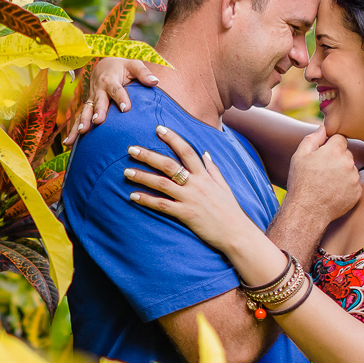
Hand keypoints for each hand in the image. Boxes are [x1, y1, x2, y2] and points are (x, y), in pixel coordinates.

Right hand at [64, 58, 158, 146]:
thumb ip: (143, 73)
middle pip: (99, 101)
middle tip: (97, 121)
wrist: (103, 66)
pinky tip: (68, 143)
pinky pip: (78, 119)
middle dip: (98, 111)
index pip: (117, 89)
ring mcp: (91, 100)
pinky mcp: (87, 108)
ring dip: (82, 121)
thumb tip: (155, 81)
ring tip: (82, 132)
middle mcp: (98, 90)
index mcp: (110, 80)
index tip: (126, 108)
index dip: (121, 98)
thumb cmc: (122, 68)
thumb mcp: (134, 65)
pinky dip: (72, 131)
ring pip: (86, 111)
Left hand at [125, 125, 259, 254]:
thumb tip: (206, 153)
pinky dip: (146, 200)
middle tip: (131, 149)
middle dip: (149, 155)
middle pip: (169, 165)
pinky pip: (162, 205)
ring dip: (142, 177)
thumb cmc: (230, 210)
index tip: (158, 129)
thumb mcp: (224, 186)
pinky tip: (133, 196)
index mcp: (205, 175)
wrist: (237, 233)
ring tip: (126, 172)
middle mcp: (197, 184)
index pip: (187, 151)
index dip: (173, 138)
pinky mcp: (186, 214)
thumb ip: (213, 169)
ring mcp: (190, 199)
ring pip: (162, 184)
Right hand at [284, 126, 361, 223]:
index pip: (340, 139)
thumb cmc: (301, 183)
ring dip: (342, 173)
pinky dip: (346, 187)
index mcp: (334, 151)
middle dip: (337, 159)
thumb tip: (323, 128)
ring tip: (326, 184)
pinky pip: (354, 184)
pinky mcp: (358, 192)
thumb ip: (312, 139)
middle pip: (346, 154)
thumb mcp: (299, 157)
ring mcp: (354, 178)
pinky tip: (333, 192)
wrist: (307, 211)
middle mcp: (348, 162)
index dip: (330, 146)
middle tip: (322, 172)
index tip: (322, 156)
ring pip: (351, 169)